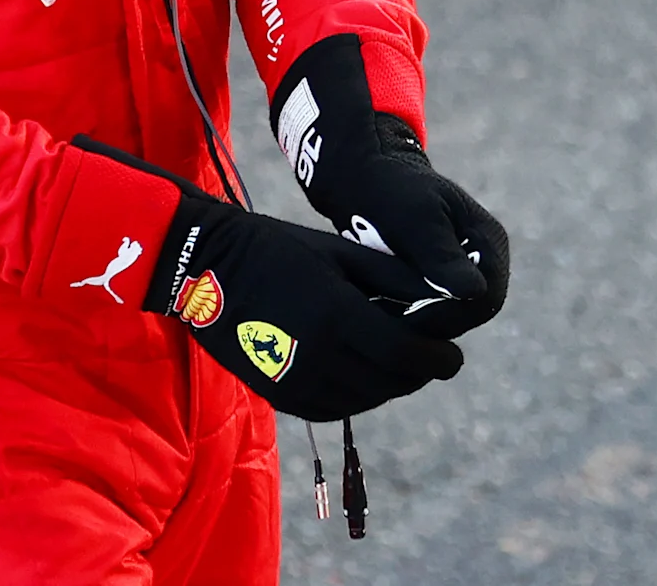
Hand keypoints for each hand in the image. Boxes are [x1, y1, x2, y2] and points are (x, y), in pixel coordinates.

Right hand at [73, 139, 461, 420]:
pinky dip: (357, 394)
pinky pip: (335, 407)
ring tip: (392, 359)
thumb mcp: (339, 252)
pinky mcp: (281, 396)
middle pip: (393, 383)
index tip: (452, 355)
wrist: (204, 269)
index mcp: (338, 315)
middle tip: (428, 355)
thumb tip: (443, 296)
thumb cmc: (277, 249)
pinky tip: (358, 370)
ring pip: (367, 400)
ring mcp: (297, 382)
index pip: (409, 356)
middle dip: (419, 371)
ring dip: (389, 384)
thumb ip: (393, 277)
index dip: (440, 360)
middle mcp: (320, 357)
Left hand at [272, 34, 509, 338]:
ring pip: (453, 316)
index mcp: (488, 240)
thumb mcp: (415, 220)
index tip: (411, 317)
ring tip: (385, 315)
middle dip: (435, 320)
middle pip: (473, 312)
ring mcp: (465, 269)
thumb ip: (442, 256)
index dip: (453, 315)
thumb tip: (475, 292)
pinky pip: (436, 310)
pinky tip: (384, 311)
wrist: (363, 178)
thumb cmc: (389, 190)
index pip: (488, 298)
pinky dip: (414, 314)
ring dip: (423, 320)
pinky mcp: (442, 279)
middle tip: (391, 323)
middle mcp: (484, 258)